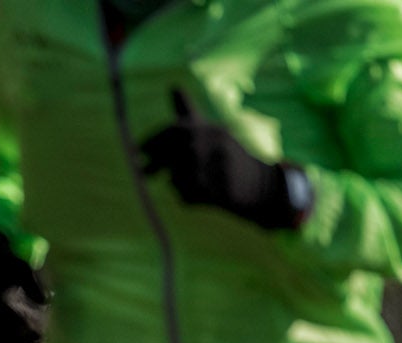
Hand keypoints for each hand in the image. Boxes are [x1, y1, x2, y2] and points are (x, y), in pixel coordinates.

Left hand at [138, 90, 303, 231]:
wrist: (262, 183)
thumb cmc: (227, 155)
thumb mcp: (211, 130)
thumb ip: (188, 112)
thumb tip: (173, 86)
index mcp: (210, 129)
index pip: (175, 130)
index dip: (152, 140)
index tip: (139, 150)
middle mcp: (214, 144)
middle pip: (173, 153)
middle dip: (154, 162)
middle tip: (143, 171)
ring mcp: (217, 166)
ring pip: (178, 177)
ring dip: (176, 182)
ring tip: (187, 182)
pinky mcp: (220, 189)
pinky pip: (187, 195)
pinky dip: (186, 197)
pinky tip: (198, 195)